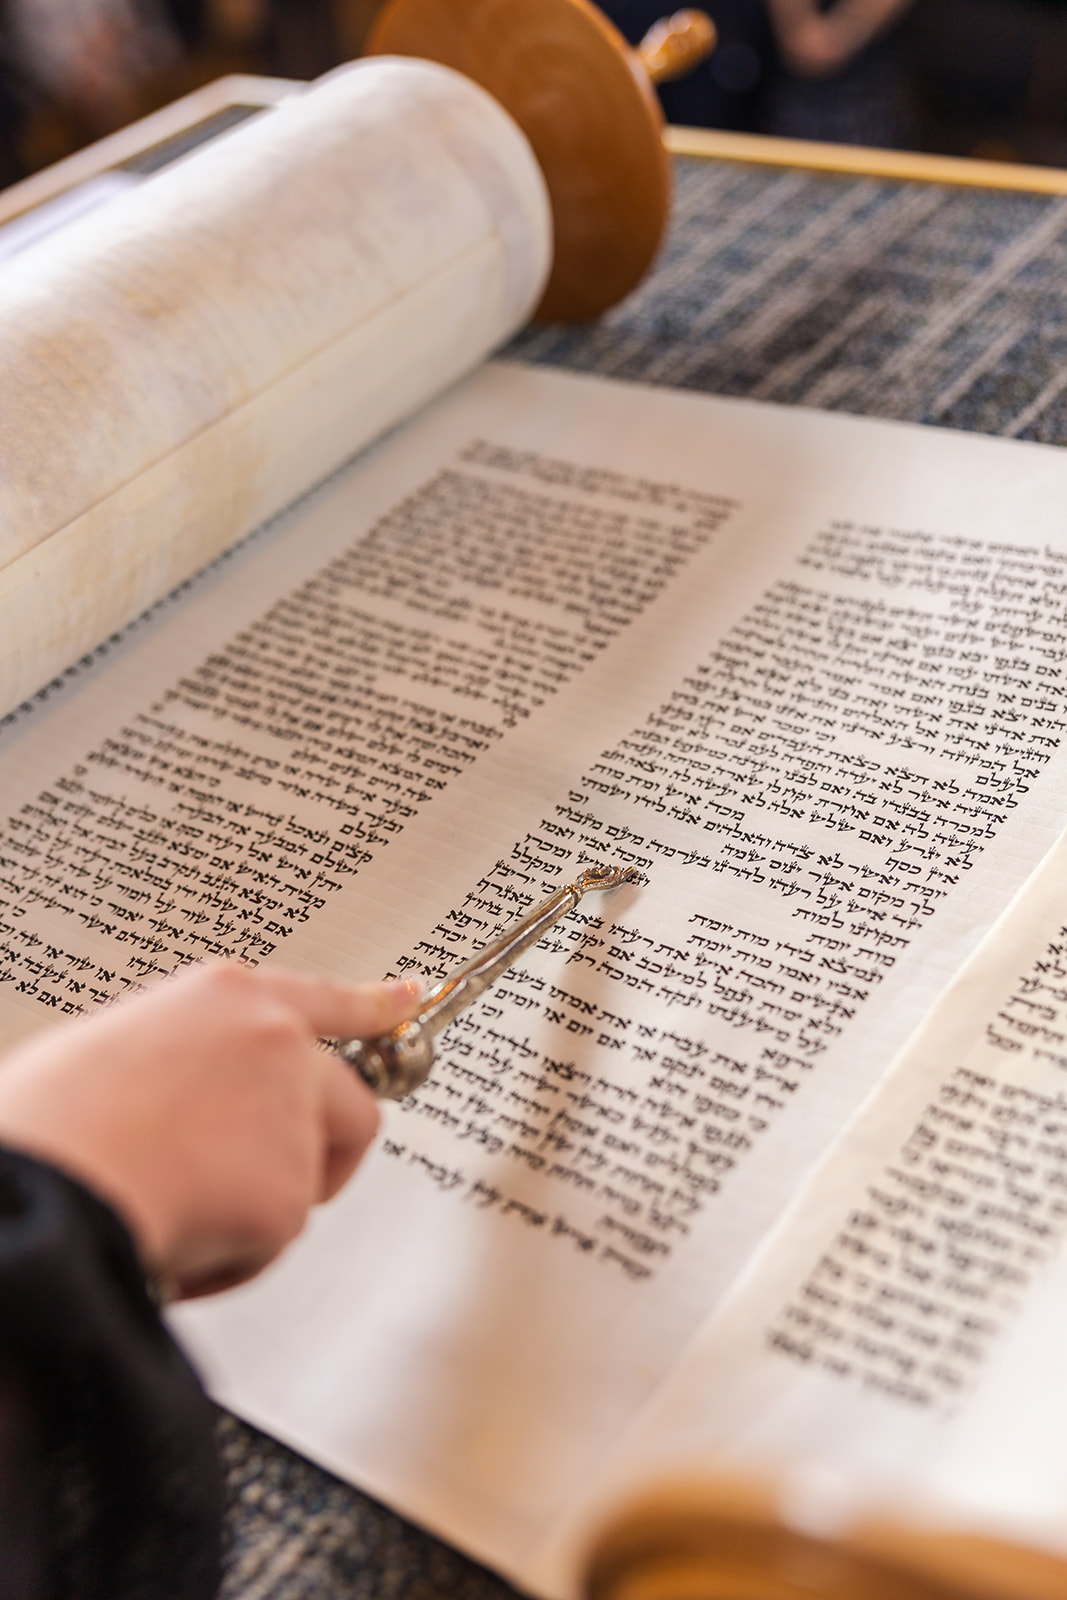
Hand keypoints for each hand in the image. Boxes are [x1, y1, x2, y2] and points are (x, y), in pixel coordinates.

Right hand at [0, 963, 420, 1298]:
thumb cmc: (50, 1123)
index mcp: (225, 996)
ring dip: (258, 1208)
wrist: (41, 1183)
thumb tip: (183, 1098)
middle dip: (319, 1151)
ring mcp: (291, 1115)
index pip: (325, 997)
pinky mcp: (289, 1193)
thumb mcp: (110, 1047)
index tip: (408, 999)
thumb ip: (179, 1057)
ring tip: (176, 1209)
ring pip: (308, 1181)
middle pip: (349, 1101)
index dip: (375, 1005)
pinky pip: (271, 1242)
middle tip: (258, 1185)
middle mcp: (275, 1043)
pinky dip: (228, 1259)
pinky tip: (173, 1243)